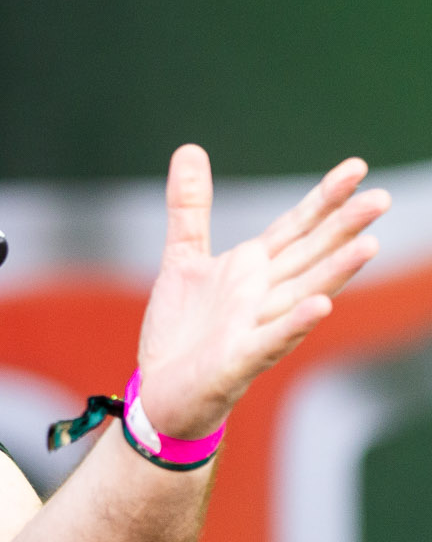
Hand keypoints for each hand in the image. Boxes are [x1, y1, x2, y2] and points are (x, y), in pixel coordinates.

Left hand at [135, 145, 388, 439]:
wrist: (162, 392)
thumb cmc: (183, 330)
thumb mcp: (183, 259)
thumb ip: (190, 208)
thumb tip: (190, 149)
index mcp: (254, 269)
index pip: (296, 227)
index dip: (324, 198)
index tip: (356, 167)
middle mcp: (264, 295)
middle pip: (310, 256)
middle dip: (343, 229)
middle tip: (380, 198)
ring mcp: (256, 327)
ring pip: (302, 294)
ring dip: (334, 272)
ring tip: (369, 244)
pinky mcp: (238, 360)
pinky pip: (271, 340)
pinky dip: (295, 324)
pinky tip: (320, 307)